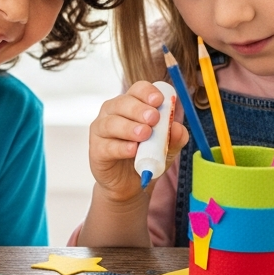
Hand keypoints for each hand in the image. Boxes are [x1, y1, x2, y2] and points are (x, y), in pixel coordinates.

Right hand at [88, 81, 189, 203]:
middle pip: (123, 102)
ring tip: (145, 135)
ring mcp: (102, 130)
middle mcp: (113, 112)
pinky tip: (132, 150)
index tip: (159, 101)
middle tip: (154, 118)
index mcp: (131, 104)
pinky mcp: (96, 150)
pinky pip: (107, 146)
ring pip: (112, 123)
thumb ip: (174, 137)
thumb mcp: (167, 148)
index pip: (137, 89)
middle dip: (139, 109)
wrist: (131, 185)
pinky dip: (121, 147)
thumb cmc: (147, 158)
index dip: (148, 92)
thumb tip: (177, 127)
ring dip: (129, 127)